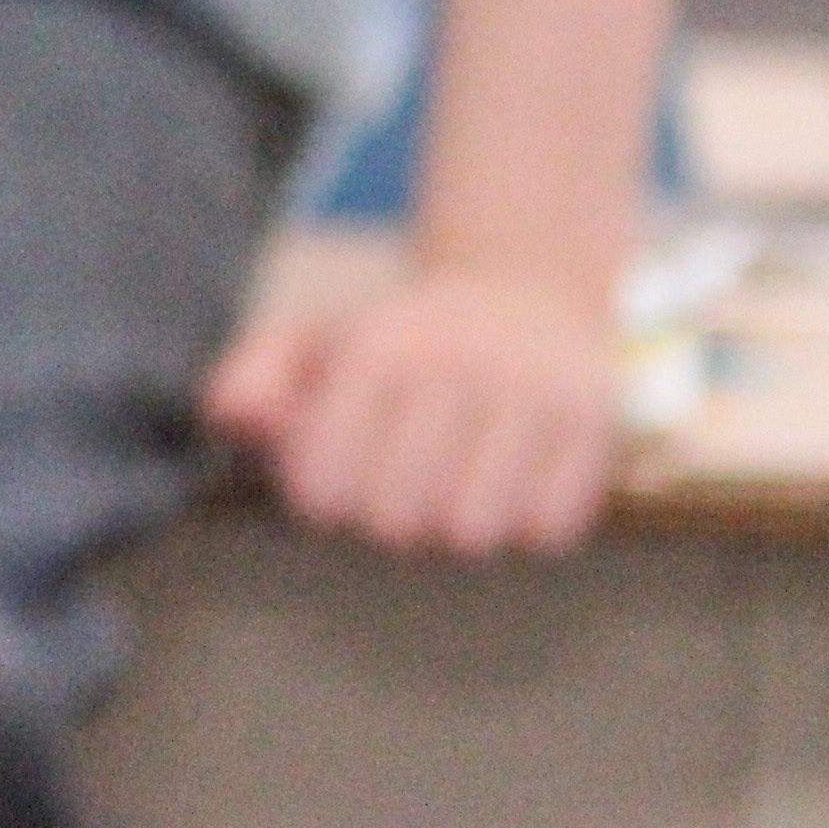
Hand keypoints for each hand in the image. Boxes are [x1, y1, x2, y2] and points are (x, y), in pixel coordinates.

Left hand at [200, 258, 622, 556]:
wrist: (523, 294)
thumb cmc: (399, 343)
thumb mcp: (314, 343)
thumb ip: (255, 379)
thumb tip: (233, 418)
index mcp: (379, 349)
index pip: (324, 486)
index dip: (320, 497)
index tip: (332, 474)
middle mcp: (459, 366)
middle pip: (395, 521)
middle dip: (384, 517)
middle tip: (397, 479)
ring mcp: (535, 395)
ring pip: (472, 533)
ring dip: (453, 524)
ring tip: (451, 480)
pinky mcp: (595, 425)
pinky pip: (546, 531)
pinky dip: (523, 522)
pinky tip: (509, 478)